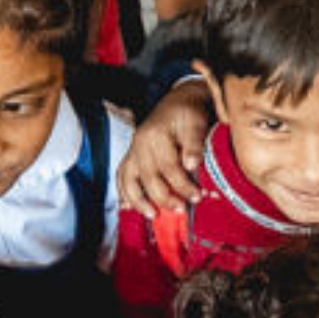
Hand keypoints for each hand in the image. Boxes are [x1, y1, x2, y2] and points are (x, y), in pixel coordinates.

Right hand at [117, 80, 214, 213]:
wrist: (178, 102)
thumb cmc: (188, 114)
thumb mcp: (196, 123)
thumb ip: (194, 144)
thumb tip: (191, 164)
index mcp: (155, 135)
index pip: (168, 167)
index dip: (183, 185)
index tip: (197, 197)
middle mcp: (139, 144)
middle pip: (148, 178)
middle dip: (165, 198)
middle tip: (182, 209)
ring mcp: (133, 151)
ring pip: (129, 180)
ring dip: (140, 201)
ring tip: (154, 215)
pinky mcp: (131, 157)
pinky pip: (122, 178)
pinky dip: (126, 194)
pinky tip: (135, 208)